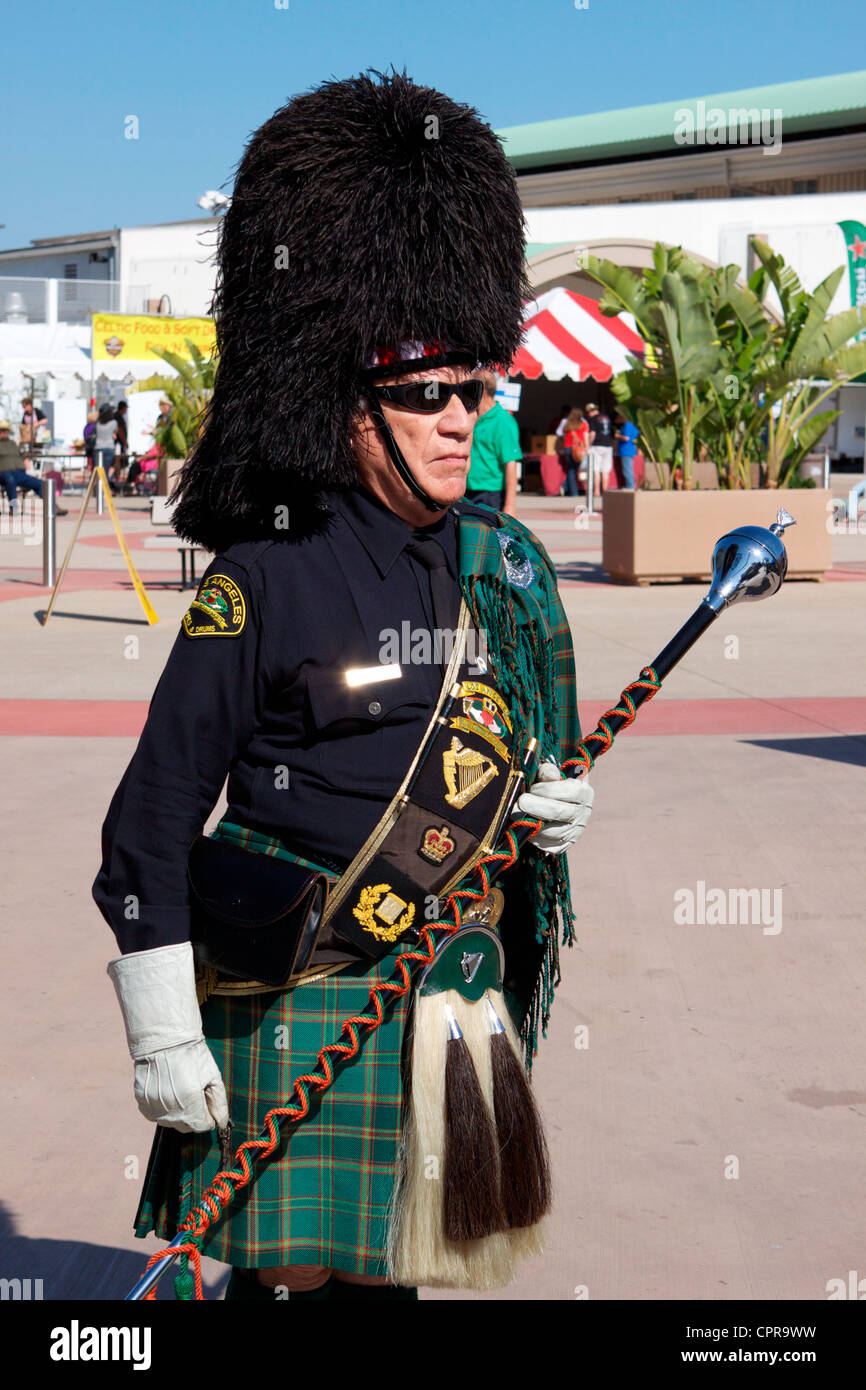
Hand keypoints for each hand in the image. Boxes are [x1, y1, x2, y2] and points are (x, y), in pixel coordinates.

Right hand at [107, 941, 228, 1132]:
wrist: (164, 1039)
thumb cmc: (192, 1055)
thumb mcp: (212, 1076)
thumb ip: (219, 1103)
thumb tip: (221, 1124)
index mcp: (191, 1105)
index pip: (202, 1126)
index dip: (208, 1117)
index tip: (208, 1104)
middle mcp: (171, 1111)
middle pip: (186, 1127)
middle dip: (194, 1115)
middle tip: (195, 1094)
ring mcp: (154, 1108)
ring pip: (170, 1122)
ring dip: (178, 1113)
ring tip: (180, 1089)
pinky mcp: (142, 1103)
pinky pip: (155, 1114)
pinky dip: (162, 1107)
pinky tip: (167, 1089)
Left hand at [516, 759, 594, 854]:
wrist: (555, 806)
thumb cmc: (551, 786)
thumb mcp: (552, 775)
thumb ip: (549, 772)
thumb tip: (548, 773)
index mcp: (584, 793)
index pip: (571, 791)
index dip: (549, 789)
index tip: (533, 788)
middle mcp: (583, 814)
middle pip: (560, 812)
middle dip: (537, 806)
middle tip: (521, 801)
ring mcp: (575, 832)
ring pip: (552, 832)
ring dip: (533, 823)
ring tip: (518, 814)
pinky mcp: (563, 846)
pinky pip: (548, 845)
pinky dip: (534, 837)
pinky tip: (526, 827)